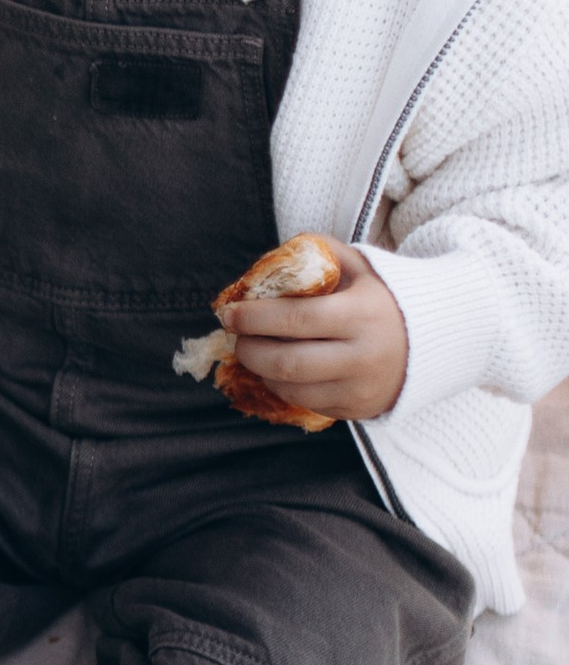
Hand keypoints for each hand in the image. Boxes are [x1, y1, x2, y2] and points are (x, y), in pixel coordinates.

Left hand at [223, 238, 409, 421]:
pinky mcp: (358, 410)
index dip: (254, 318)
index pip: (295, 319)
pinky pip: (308, 403)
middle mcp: (363, 357)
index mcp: (362, 314)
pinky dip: (284, 387)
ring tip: (256, 352)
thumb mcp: (358, 265)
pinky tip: (279, 370)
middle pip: (288, 362)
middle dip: (250, 350)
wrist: (436, 337)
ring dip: (262, 372)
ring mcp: (361, 389)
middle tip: (237, 338)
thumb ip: (315, 253)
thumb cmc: (383, 296)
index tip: (228, 313)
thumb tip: (265, 264)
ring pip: (293, 389)